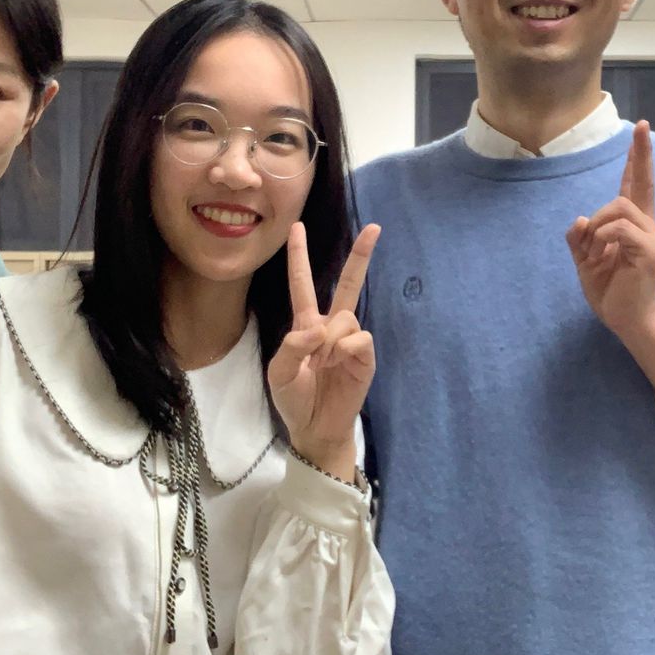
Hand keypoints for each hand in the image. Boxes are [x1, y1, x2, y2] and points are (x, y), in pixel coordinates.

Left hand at [267, 223, 379, 479]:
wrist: (316, 428)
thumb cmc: (294, 399)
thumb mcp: (279, 373)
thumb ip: (292, 346)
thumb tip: (319, 328)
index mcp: (306, 325)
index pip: (302, 285)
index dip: (299, 257)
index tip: (297, 227)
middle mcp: (330, 326)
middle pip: (347, 283)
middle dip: (361, 256)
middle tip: (375, 228)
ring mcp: (350, 340)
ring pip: (346, 316)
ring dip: (330, 340)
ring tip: (322, 364)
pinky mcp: (365, 356)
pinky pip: (359, 337)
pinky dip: (345, 348)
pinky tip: (337, 364)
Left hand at [566, 121, 654, 338]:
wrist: (628, 321)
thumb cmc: (610, 291)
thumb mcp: (585, 261)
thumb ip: (579, 239)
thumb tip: (580, 218)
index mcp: (632, 226)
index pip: (634, 187)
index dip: (637, 160)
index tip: (640, 131)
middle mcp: (646, 226)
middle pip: (642, 183)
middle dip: (641, 154)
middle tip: (642, 127)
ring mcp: (650, 237)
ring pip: (619, 206)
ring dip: (597, 223)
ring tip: (593, 249)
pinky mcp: (649, 250)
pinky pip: (619, 227)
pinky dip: (602, 235)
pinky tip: (601, 253)